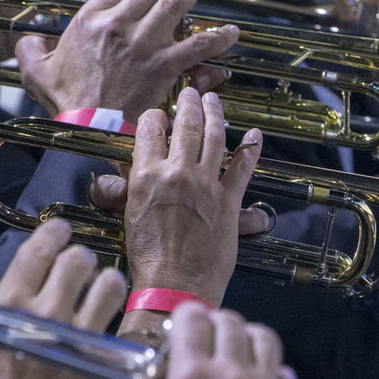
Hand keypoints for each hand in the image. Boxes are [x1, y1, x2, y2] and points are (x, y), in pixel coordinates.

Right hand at [0, 218, 127, 378]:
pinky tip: (112, 317)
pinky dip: (118, 312)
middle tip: (81, 264)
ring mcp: (79, 331)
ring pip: (108, 281)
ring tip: (103, 286)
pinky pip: (120, 316)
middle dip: (81, 257)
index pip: (38, 248)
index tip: (60, 230)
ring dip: (106, 280)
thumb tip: (18, 285)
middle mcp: (46, 308)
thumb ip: (2, 310)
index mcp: (8, 302)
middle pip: (77, 258)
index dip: (53, 233)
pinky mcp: (103, 354)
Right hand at [16, 0, 239, 120]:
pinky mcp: (162, 66)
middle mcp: (119, 26)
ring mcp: (143, 44)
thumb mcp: (36, 72)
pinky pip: (196, 48)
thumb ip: (31, 51)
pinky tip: (231, 31)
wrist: (86, 126)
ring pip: (174, 7)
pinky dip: (216, 40)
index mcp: (90, 22)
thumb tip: (28, 41)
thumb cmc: (64, 101)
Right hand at [101, 305, 306, 378]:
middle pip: (230, 322)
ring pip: (266, 339)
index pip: (192, 316)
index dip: (185, 316)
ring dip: (250, 339)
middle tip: (208, 340)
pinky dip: (277, 376)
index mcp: (193, 375)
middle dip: (216, 324)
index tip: (181, 327)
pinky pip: (289, 378)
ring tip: (241, 353)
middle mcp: (233, 372)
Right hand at [115, 88, 263, 306]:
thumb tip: (124, 173)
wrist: (174, 286)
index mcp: (145, 175)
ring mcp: (206, 185)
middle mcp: (177, 173)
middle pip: (185, 125)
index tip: (159, 114)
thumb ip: (130, 187)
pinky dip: (251, 148)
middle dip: (189, 103)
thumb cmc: (148, 258)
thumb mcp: (128, 214)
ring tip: (215, 102)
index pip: (149, 129)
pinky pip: (243, 167)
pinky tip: (254, 134)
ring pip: (215, 137)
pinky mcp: (229, 201)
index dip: (155, 116)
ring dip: (216, 115)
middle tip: (192, 93)